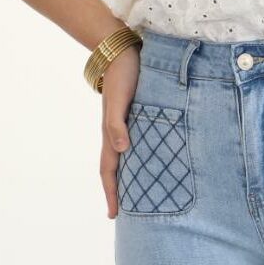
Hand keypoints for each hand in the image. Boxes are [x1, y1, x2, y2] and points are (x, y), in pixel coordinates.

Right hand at [100, 44, 140, 218]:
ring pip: (129, 160)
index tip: (114, 215)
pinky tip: (153, 166)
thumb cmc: (123, 73)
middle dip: (121, 193)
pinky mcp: (139, 118)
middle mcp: (119, 135)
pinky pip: (140, 146)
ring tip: (141, 198)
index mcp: (112, 135)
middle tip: (129, 216)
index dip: (112, 194)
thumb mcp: (119, 99)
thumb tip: (122, 149)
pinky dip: (143, 161)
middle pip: (118, 171)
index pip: (110, 171)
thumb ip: (117, 122)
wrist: (124, 48)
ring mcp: (128, 127)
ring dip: (132, 179)